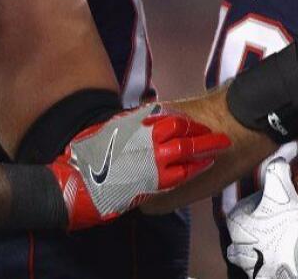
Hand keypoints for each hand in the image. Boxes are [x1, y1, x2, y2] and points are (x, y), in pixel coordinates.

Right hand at [49, 103, 229, 229]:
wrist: (76, 181)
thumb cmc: (85, 158)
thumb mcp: (104, 133)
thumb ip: (123, 126)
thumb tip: (133, 121)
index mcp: (134, 125)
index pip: (169, 117)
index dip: (187, 120)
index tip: (197, 122)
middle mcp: (144, 138)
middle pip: (183, 129)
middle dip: (203, 131)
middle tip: (218, 133)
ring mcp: (150, 159)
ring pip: (186, 150)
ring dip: (206, 147)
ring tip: (221, 145)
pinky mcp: (152, 181)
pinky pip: (182, 173)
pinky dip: (197, 167)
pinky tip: (207, 165)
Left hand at [227, 159, 297, 278]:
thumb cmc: (288, 221)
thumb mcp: (282, 189)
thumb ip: (277, 169)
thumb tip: (283, 149)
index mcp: (236, 223)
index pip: (231, 208)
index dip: (241, 201)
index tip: (251, 199)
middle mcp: (237, 245)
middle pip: (235, 234)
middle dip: (243, 228)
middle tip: (259, 222)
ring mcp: (249, 264)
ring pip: (241, 257)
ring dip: (248, 251)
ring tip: (261, 246)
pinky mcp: (262, 277)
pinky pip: (257, 274)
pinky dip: (261, 269)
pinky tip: (269, 264)